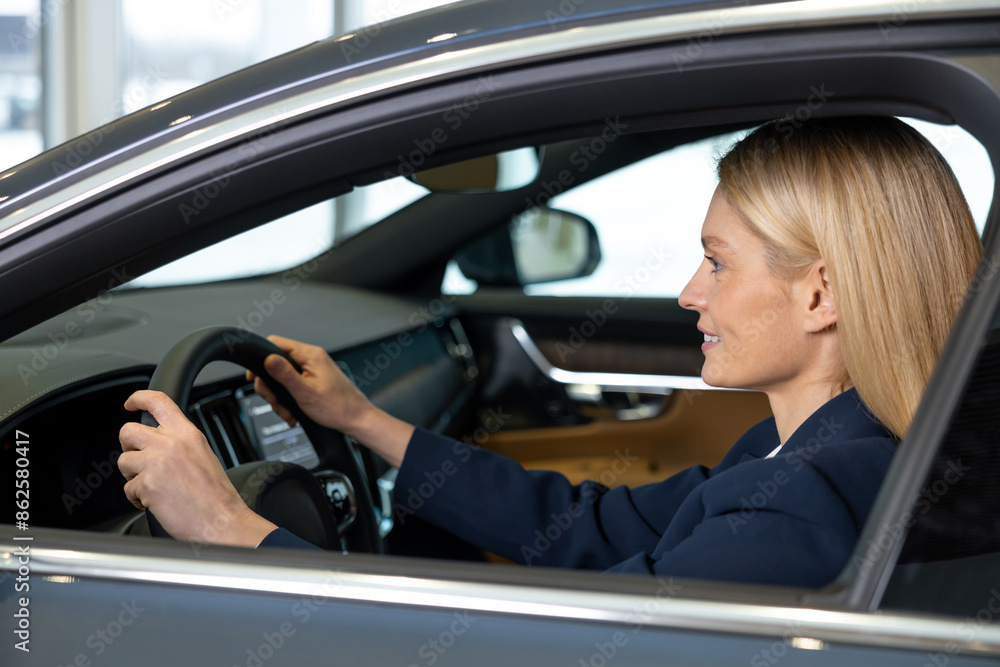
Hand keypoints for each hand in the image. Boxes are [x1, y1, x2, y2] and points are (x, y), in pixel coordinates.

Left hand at [118, 390, 275, 546]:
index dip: (139, 398)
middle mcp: (171, 443)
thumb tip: (157, 441)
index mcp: (188, 434)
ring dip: (133, 476)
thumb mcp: (203, 455)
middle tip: (138, 459)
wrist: (222, 520)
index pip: (158, 402)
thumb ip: (180, 443)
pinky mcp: (147, 484)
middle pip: (128, 431)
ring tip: (152, 487)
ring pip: (124, 461)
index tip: (130, 404)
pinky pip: (128, 488)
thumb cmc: (217, 496)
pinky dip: (137, 498)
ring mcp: (157, 463)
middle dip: (128, 446)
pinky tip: (155, 502)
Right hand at [248, 335, 414, 467]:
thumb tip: (267, 358)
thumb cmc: (338, 407)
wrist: (356, 419)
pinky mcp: (313, 380)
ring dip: (280, 397)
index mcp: (310, 355)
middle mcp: (311, 358)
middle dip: (271, 386)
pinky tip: (293, 412)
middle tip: (275, 400)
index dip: (261, 359)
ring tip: (287, 411)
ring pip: (282, 378)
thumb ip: (285, 374)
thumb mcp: (305, 392)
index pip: (275, 343)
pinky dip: (289, 400)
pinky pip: (292, 386)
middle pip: (275, 364)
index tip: (255, 377)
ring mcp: (312, 369)